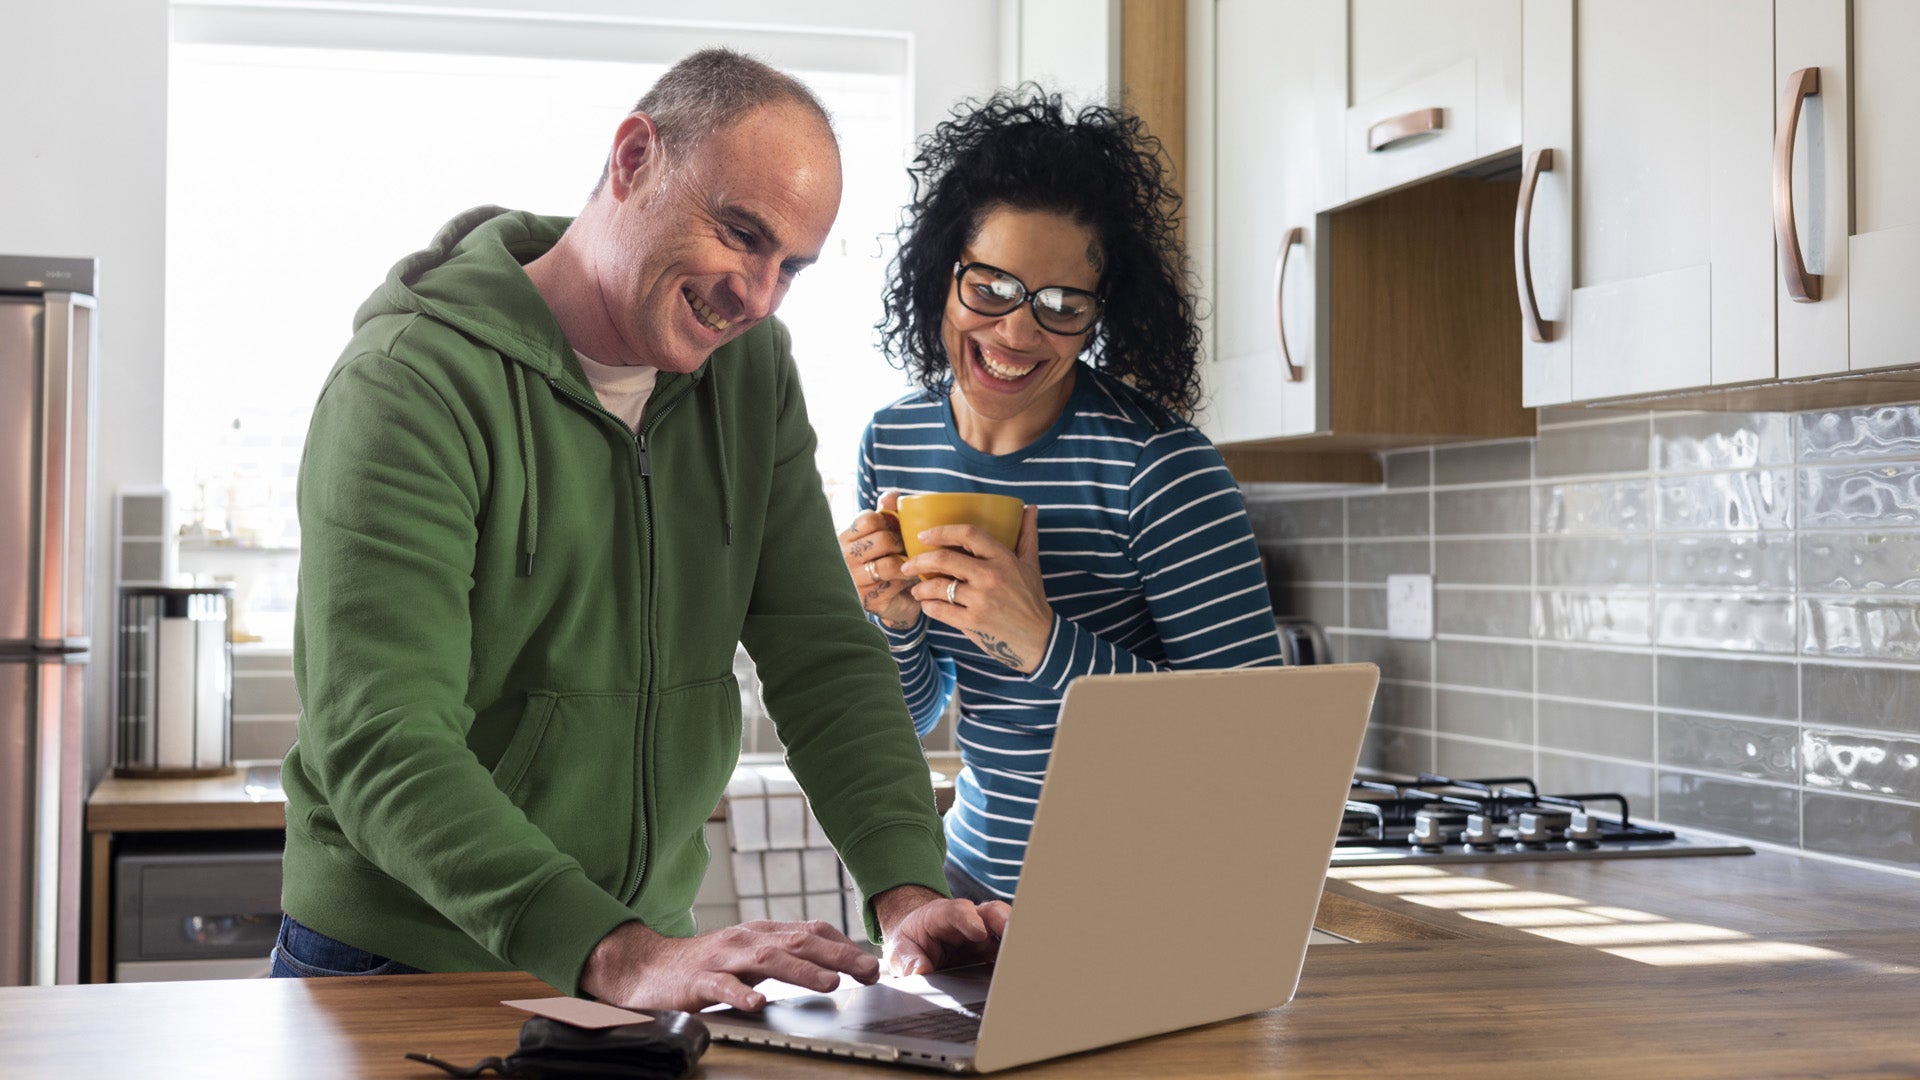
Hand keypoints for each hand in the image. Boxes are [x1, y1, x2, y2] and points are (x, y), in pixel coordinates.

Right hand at [579, 919, 878, 1011]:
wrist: (646, 967)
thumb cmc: (704, 965)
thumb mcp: (749, 955)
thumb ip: (783, 957)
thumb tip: (832, 966)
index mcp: (761, 933)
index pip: (810, 931)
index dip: (843, 945)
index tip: (871, 963)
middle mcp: (746, 939)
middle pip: (797, 942)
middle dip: (837, 956)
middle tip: (867, 971)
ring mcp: (721, 958)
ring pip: (767, 959)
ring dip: (801, 971)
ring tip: (829, 984)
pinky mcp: (696, 981)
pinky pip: (720, 987)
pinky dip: (740, 993)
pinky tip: (758, 1004)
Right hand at [838, 490, 920, 629]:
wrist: (892, 602)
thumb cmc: (886, 561)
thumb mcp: (883, 534)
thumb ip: (887, 512)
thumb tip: (890, 497)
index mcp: (845, 538)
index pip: (869, 519)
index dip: (890, 523)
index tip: (897, 531)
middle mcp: (845, 559)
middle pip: (883, 540)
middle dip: (903, 544)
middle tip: (910, 549)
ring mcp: (854, 580)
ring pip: (891, 563)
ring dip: (909, 563)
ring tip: (913, 564)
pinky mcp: (868, 599)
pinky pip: (897, 583)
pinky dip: (910, 580)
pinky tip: (912, 580)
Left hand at [874, 885, 1011, 976]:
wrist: (919, 939)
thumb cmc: (911, 942)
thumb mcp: (900, 951)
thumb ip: (908, 960)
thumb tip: (920, 972)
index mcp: (941, 916)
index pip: (956, 911)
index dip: (968, 918)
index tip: (978, 930)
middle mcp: (968, 920)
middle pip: (992, 913)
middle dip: (1005, 923)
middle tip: (1014, 938)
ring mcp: (984, 934)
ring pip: (1006, 930)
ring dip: (1016, 942)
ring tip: (1025, 960)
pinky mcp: (992, 950)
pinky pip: (1008, 951)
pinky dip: (1015, 959)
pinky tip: (1022, 974)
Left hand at [900, 504, 1050, 672]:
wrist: (1039, 638)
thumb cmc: (1032, 598)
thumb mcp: (1032, 564)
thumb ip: (1027, 535)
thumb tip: (1031, 508)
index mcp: (1003, 558)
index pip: (968, 533)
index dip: (942, 531)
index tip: (924, 535)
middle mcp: (991, 576)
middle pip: (944, 559)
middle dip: (919, 561)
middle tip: (907, 564)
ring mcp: (981, 600)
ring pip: (937, 586)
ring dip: (920, 587)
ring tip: (916, 589)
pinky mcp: (974, 622)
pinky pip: (940, 610)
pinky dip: (928, 606)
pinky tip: (927, 605)